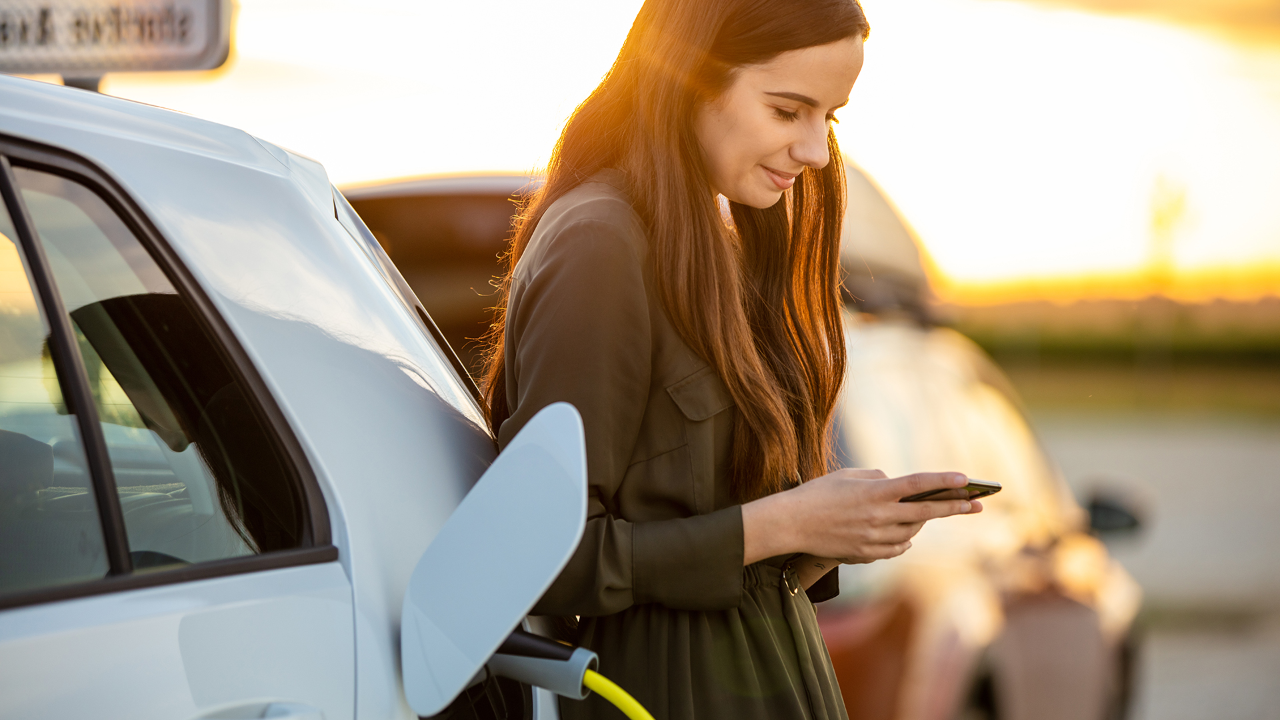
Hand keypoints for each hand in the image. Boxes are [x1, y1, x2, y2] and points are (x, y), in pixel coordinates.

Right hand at [742, 469, 981, 565]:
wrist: (792, 524)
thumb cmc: (817, 494)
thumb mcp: (847, 476)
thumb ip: (877, 478)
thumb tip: (897, 485)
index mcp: (875, 492)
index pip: (917, 484)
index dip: (943, 480)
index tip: (965, 478)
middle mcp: (879, 516)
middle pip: (925, 511)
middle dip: (954, 507)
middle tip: (976, 506)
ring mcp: (874, 538)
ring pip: (912, 531)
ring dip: (921, 522)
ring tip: (927, 514)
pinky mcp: (867, 554)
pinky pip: (897, 547)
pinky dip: (903, 539)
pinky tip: (905, 533)